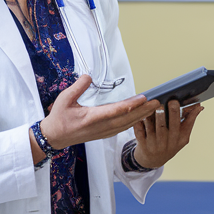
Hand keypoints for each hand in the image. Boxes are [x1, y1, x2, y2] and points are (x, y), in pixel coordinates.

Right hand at [40, 74, 159, 149]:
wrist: (55, 137)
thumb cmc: (59, 118)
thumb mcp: (64, 99)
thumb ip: (77, 87)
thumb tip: (88, 76)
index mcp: (91, 118)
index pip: (115, 111)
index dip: (131, 105)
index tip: (143, 98)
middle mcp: (100, 127)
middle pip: (127, 119)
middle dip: (144, 111)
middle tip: (158, 102)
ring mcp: (103, 132)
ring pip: (127, 125)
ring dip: (142, 117)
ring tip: (154, 108)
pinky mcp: (105, 134)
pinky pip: (123, 128)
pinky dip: (134, 122)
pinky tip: (142, 116)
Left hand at [132, 100, 202, 168]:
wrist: (154, 160)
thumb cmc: (170, 144)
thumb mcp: (182, 136)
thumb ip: (190, 121)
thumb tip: (200, 106)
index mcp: (180, 139)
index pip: (183, 125)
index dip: (179, 114)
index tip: (175, 102)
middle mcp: (168, 143)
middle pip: (165, 127)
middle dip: (163, 114)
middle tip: (162, 102)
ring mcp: (154, 145)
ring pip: (151, 128)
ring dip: (150, 116)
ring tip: (151, 105)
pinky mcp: (142, 144)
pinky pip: (139, 132)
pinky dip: (139, 123)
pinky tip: (139, 114)